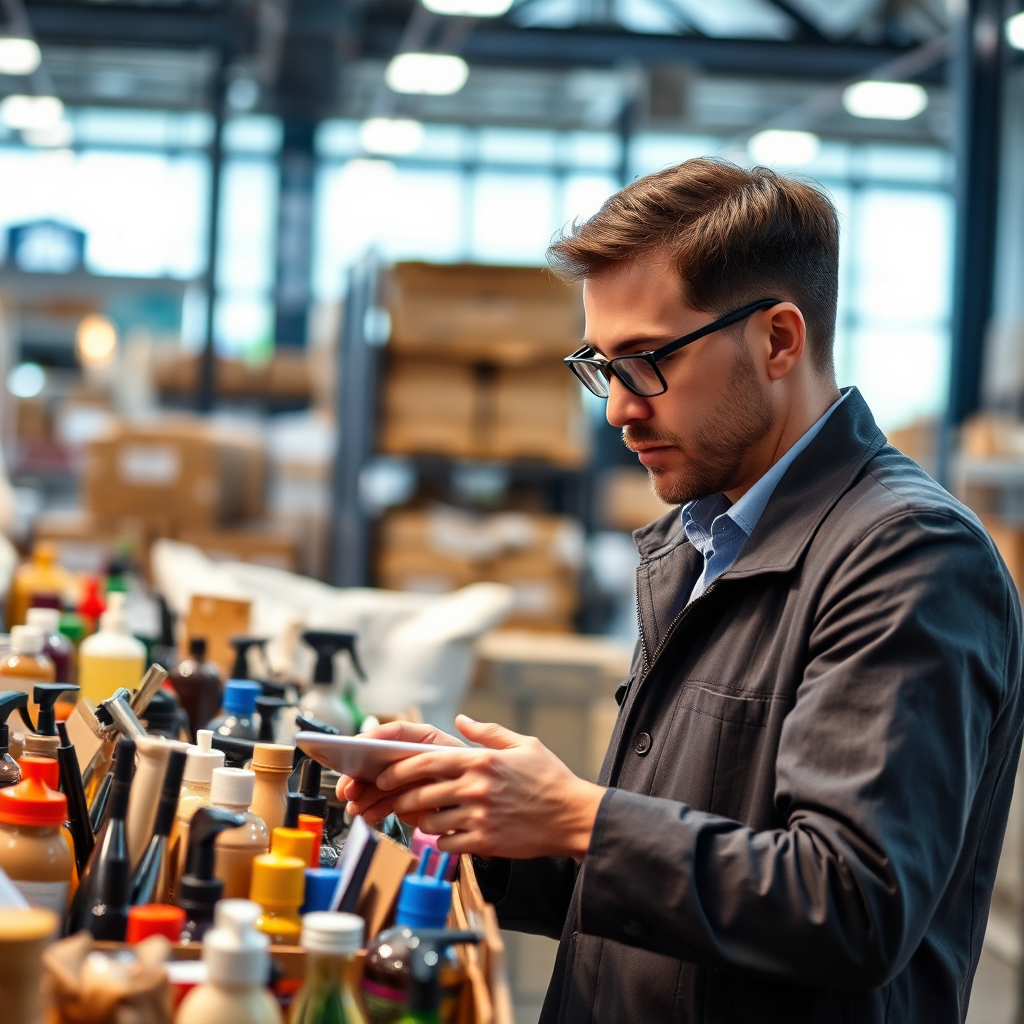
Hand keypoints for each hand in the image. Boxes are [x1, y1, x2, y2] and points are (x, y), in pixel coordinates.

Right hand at [337, 720, 465, 826]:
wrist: (483, 804)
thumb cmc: (474, 775)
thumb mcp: (462, 761)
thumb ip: (438, 755)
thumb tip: (409, 753)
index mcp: (423, 740)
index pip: (394, 732)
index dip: (372, 738)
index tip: (354, 747)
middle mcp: (411, 757)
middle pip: (378, 760)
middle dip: (359, 775)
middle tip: (347, 788)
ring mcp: (406, 778)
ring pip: (376, 784)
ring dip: (362, 796)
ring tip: (356, 808)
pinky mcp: (405, 799)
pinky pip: (384, 803)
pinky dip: (374, 810)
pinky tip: (368, 816)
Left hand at [365, 714, 605, 860]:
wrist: (574, 816)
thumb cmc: (550, 779)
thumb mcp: (524, 744)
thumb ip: (488, 732)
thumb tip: (461, 719)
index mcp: (481, 760)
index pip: (426, 761)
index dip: (399, 769)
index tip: (385, 775)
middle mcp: (476, 787)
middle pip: (420, 793)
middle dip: (402, 797)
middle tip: (397, 800)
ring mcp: (479, 816)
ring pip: (430, 821)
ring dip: (423, 821)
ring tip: (427, 818)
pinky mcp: (485, 841)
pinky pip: (447, 844)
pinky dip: (442, 841)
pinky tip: (449, 836)